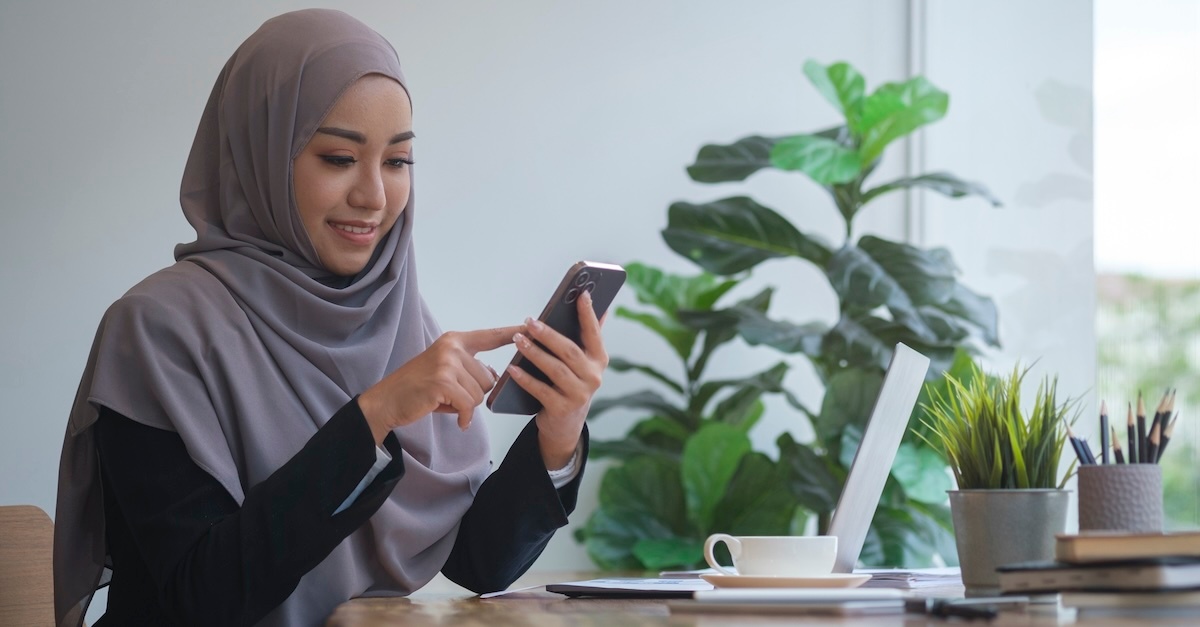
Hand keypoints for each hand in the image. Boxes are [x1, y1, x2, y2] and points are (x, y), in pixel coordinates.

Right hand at [358, 325, 522, 443]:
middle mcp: (452, 347)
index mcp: (454, 340)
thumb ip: (470, 367)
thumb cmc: (419, 388)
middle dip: (473, 393)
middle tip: (448, 394)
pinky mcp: (443, 382)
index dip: (511, 333)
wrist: (388, 400)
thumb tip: (495, 374)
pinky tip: (455, 419)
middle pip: (488, 378)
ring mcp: (447, 363)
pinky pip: (469, 405)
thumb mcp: (446, 369)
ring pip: (480, 394)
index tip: (530, 325)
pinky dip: (463, 417)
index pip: (490, 336)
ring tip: (443, 400)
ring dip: (465, 404)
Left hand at [507, 290, 608, 468]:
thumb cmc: (571, 384)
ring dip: (534, 353)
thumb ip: (589, 336)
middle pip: (569, 351)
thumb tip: (600, 307)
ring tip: (518, 340)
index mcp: (599, 360)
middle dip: (549, 335)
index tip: (581, 294)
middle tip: (530, 322)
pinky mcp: (562, 409)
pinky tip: (512, 369)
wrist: (566, 424)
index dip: (588, 314)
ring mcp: (579, 394)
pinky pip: (541, 390)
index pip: (594, 333)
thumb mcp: (584, 362)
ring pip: (555, 369)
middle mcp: (594, 377)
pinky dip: (525, 379)